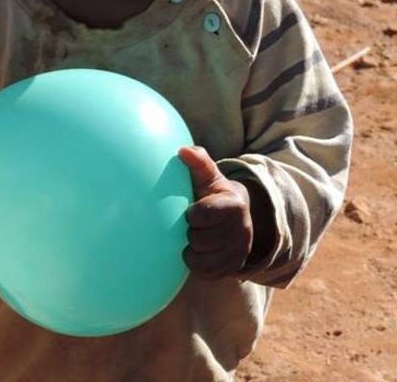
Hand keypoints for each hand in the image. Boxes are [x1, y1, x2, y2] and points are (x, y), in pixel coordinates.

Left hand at [178, 146, 252, 279]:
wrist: (236, 215)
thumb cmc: (213, 192)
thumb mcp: (208, 174)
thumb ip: (198, 161)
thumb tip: (182, 150)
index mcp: (234, 205)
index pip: (204, 214)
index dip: (191, 214)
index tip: (189, 210)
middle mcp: (242, 231)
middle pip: (201, 239)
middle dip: (190, 231)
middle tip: (191, 224)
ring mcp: (239, 252)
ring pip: (202, 259)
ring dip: (192, 249)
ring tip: (194, 237)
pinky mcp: (234, 268)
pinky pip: (206, 273)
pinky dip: (196, 264)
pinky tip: (196, 251)